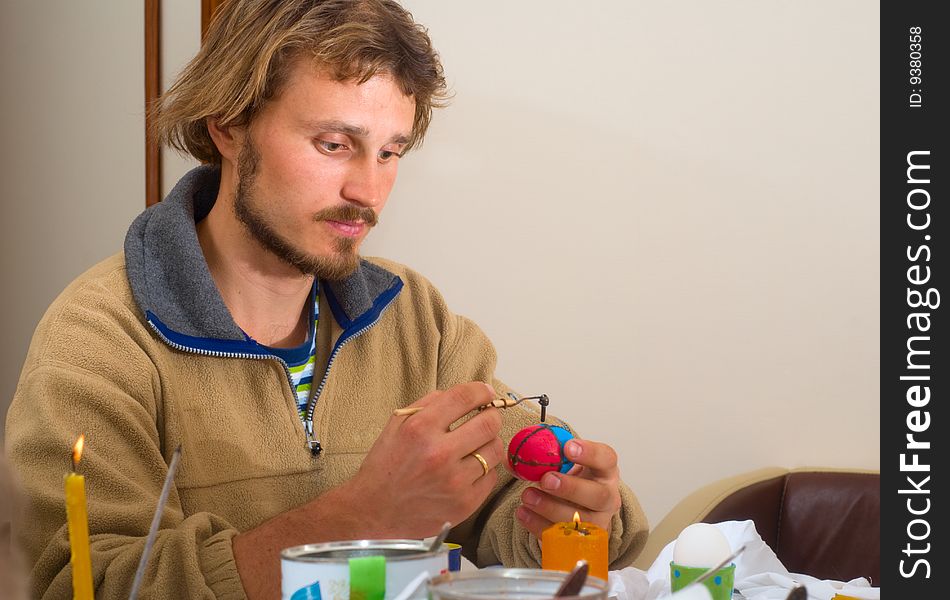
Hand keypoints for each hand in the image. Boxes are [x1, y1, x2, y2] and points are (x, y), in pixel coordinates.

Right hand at [345, 382, 505, 536]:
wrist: (375, 510)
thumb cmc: (387, 465)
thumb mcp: (397, 424)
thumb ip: (430, 403)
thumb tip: (467, 395)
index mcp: (420, 428)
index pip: (465, 397)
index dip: (482, 390)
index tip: (486, 392)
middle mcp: (439, 454)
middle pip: (489, 423)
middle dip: (491, 416)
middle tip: (486, 417)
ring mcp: (454, 481)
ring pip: (495, 450)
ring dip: (489, 442)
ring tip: (476, 445)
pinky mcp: (465, 503)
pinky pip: (491, 476)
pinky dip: (484, 469)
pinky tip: (468, 468)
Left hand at [515, 438, 621, 537]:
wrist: (574, 508)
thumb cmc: (571, 479)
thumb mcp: (565, 464)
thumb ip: (548, 457)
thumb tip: (518, 454)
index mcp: (605, 471)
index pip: (606, 459)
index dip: (589, 453)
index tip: (568, 448)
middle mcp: (608, 498)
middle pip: (598, 496)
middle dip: (571, 488)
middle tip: (547, 479)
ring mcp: (597, 523)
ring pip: (581, 521)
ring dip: (550, 508)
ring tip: (527, 496)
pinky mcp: (581, 542)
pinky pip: (562, 537)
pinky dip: (539, 525)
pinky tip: (523, 512)